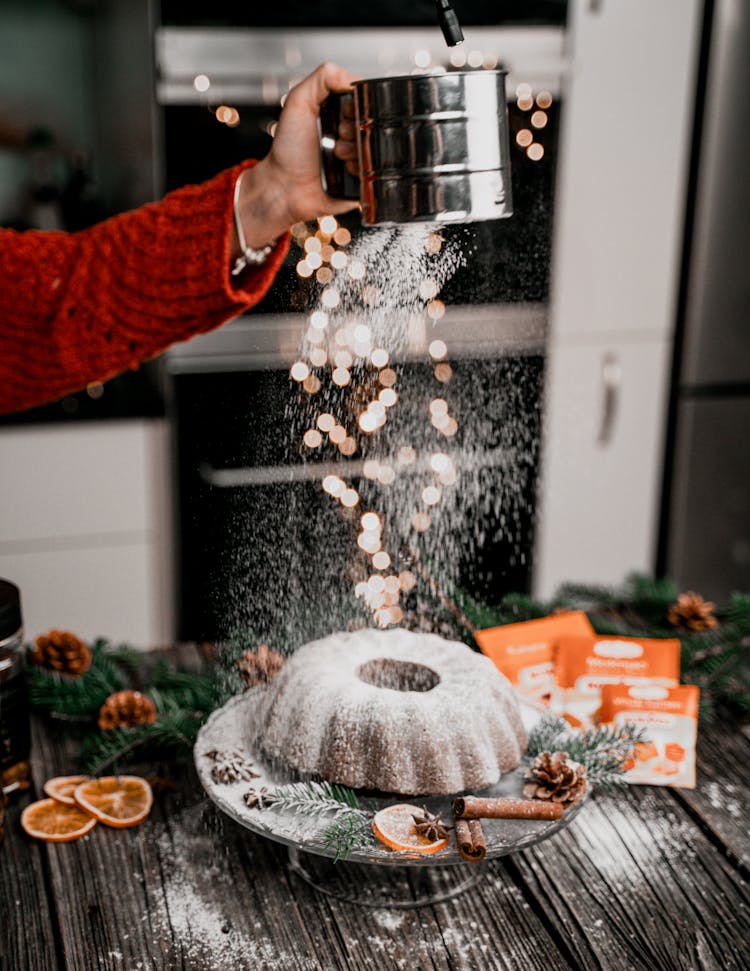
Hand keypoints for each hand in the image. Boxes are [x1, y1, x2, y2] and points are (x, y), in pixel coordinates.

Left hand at [237, 62, 359, 247]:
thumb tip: (352, 78)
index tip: (344, 112)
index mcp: (340, 115)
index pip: (367, 101)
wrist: (285, 188)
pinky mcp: (364, 181)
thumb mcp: (298, 102)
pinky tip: (345, 170)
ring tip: (337, 153)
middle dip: (358, 126)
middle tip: (339, 133)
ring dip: (358, 149)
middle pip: (375, 124)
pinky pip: (378, 172)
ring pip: (377, 148)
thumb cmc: (288, 151)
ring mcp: (359, 159)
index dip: (359, 105)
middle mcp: (352, 136)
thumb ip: (322, 78)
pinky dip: (363, 169)